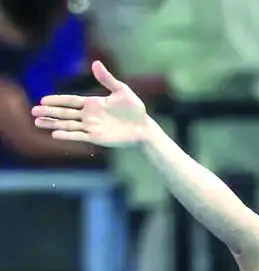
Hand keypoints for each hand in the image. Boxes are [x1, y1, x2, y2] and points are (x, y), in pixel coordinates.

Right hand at [32, 61, 149, 147]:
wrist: (144, 128)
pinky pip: (79, 136)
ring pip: (68, 125)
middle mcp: (89, 115)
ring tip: (37, 122)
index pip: (70, 101)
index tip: (42, 99)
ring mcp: (91, 127)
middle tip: (33, 111)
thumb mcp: (121, 91)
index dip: (57, 100)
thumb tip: (95, 63)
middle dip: (49, 112)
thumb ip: (107, 79)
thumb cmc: (134, 109)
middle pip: (64, 113)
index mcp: (92, 103)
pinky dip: (67, 135)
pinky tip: (55, 134)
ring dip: (53, 124)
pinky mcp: (96, 138)